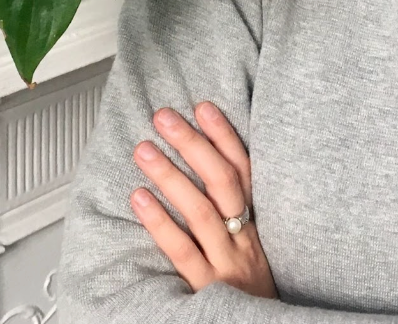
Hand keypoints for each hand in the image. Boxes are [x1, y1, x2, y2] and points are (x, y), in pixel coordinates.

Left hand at [130, 101, 276, 298]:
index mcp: (258, 222)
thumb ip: (235, 212)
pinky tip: (139, 199)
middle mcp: (245, 238)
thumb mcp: (254, 246)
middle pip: (222, 182)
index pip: (245, 169)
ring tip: (144, 149)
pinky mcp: (209, 290)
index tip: (203, 107)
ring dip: (171, 175)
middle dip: (193, 144)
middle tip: (164, 118)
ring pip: (201, 211)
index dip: (225, 136)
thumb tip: (205, 167)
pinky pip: (183, 252)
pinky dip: (161, 223)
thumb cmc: (250, 290)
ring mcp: (228, 264)